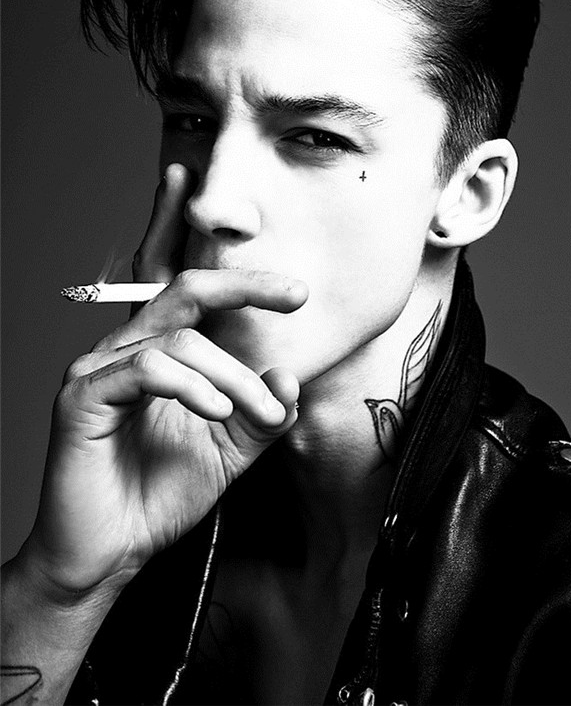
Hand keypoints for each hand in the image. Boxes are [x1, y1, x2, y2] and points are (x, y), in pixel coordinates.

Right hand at [23, 165, 307, 599]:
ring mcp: (99, 368)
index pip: (175, 279)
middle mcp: (126, 346)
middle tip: (294, 292)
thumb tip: (288, 374)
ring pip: (179, 336)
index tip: (225, 210)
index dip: (186, 230)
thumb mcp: (229, 448)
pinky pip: (148, 368)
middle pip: (183, 286)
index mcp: (158, 350)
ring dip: (233, 373)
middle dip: (243, 281)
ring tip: (259, 412)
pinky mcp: (84, 396)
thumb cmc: (161, 493)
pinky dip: (193, 384)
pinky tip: (217, 410)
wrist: (109, 552)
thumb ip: (260, 410)